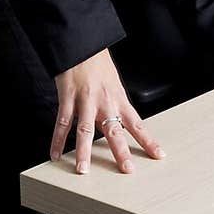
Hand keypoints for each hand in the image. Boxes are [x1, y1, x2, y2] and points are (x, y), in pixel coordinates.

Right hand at [51, 48, 164, 174]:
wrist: (83, 42)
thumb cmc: (98, 61)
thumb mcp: (113, 82)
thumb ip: (114, 104)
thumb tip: (117, 123)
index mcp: (119, 99)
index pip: (137, 124)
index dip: (148, 140)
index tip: (158, 155)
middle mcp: (105, 102)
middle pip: (115, 131)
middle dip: (121, 152)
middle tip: (127, 171)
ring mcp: (86, 100)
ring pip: (86, 130)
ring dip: (84, 152)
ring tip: (83, 170)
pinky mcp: (68, 97)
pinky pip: (63, 122)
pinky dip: (57, 140)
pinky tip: (55, 155)